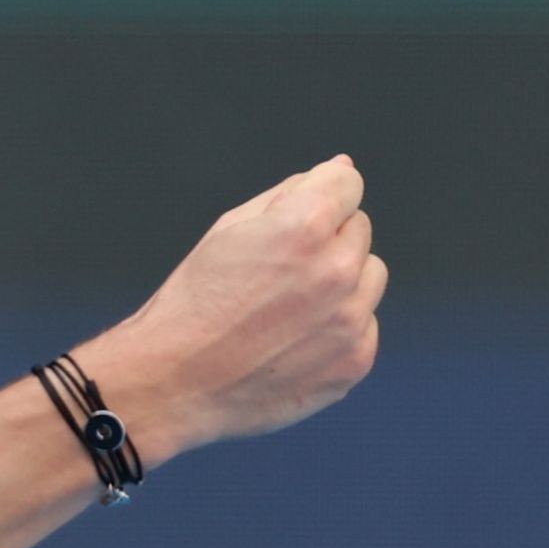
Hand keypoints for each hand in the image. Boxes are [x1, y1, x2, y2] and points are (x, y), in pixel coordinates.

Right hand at [79, 154, 387, 462]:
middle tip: (279, 267)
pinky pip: (365, 323)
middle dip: (327, 237)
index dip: (320, 192)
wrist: (178, 378)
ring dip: (341, 279)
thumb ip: (290, 193)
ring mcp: (350, 320)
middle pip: (359, 229)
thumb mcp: (230, 228)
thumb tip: (339, 169)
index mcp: (304, 227)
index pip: (347, 183)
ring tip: (289, 303)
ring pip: (370, 275)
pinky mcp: (355, 361)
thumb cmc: (196, 298)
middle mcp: (337, 270)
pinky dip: (338, 325)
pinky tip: (294, 337)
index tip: (297, 214)